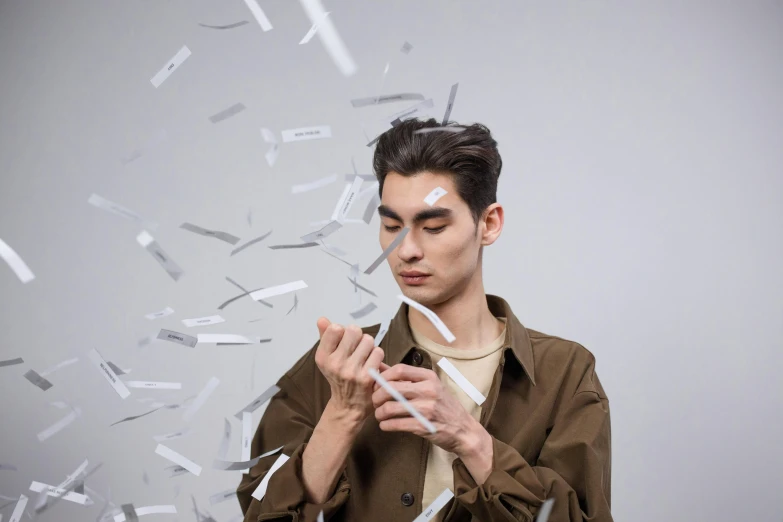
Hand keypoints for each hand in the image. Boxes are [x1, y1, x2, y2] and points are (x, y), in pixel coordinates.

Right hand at [315, 317, 389, 420]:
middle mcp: (335, 364)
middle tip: (357, 348)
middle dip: (358, 337)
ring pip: (368, 340)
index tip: (344, 342)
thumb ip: (325, 336)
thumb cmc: (339, 376)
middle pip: (354, 331)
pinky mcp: (367, 377)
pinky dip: (377, 356)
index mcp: (322, 357)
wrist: (348, 406)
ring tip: (364, 357)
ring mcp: (351, 371)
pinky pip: (378, 352)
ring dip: (369, 346)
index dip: (344, 332)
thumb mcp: (328, 358)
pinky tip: (371, 364)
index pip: (335, 328)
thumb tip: (322, 319)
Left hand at [371, 364, 486, 455]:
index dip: (383, 377)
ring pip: (390, 407)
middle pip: (391, 388)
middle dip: (376, 395)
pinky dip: (385, 425)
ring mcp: (426, 409)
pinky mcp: (423, 426)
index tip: (377, 384)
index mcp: (429, 377)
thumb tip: (380, 367)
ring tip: (379, 415)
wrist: (464, 430)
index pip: (399, 370)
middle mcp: (428, 390)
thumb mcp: (430, 386)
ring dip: (379, 412)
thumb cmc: (444, 406)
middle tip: (374, 401)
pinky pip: (396, 424)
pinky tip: (385, 425)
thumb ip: (406, 377)